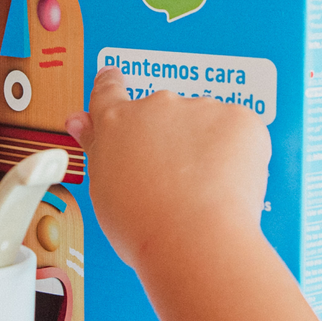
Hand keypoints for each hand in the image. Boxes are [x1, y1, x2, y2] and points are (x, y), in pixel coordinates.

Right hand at [65, 68, 270, 273]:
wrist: (194, 240)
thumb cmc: (146, 226)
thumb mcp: (104, 188)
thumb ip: (97, 147)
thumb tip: (81, 123)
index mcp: (117, 123)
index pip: (108, 90)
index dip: (112, 86)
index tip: (113, 81)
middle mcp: (156, 106)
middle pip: (164, 112)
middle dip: (171, 138)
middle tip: (175, 179)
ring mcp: (199, 109)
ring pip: (206, 122)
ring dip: (207, 146)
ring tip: (203, 190)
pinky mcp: (238, 119)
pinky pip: (240, 130)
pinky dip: (239, 152)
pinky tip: (228, 183)